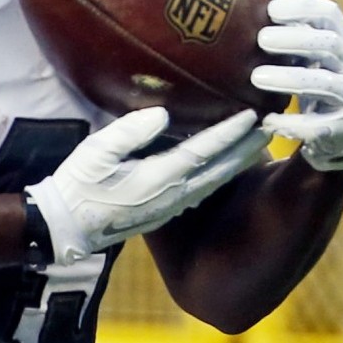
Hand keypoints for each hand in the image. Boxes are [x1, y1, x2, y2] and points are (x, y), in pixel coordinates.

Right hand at [25, 107, 269, 264]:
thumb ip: (129, 132)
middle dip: (249, 146)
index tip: (252, 113)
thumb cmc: (77, 186)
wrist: (67, 228)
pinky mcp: (167, 208)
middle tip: (274, 123)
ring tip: (260, 139)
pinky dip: (223, 170)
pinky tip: (230, 160)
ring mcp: (172, 204)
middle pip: (222, 168)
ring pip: (217, 179)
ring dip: (240, 159)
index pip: (204, 152)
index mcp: (158, 179)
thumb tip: (162, 116)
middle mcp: (173, 194)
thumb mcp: (94, 153)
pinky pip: (205, 186)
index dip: (230, 133)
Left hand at [251, 0, 342, 171]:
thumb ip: (287, 29)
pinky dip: (293, 123)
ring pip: (328, 84)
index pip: (330, 14)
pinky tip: (267, 119)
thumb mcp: (308, 52)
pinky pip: (320, 127)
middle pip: (331, 45)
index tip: (272, 9)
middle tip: (261, 40)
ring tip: (256, 77)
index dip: (303, 8)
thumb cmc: (314, 79)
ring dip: (290, 79)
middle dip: (295, 40)